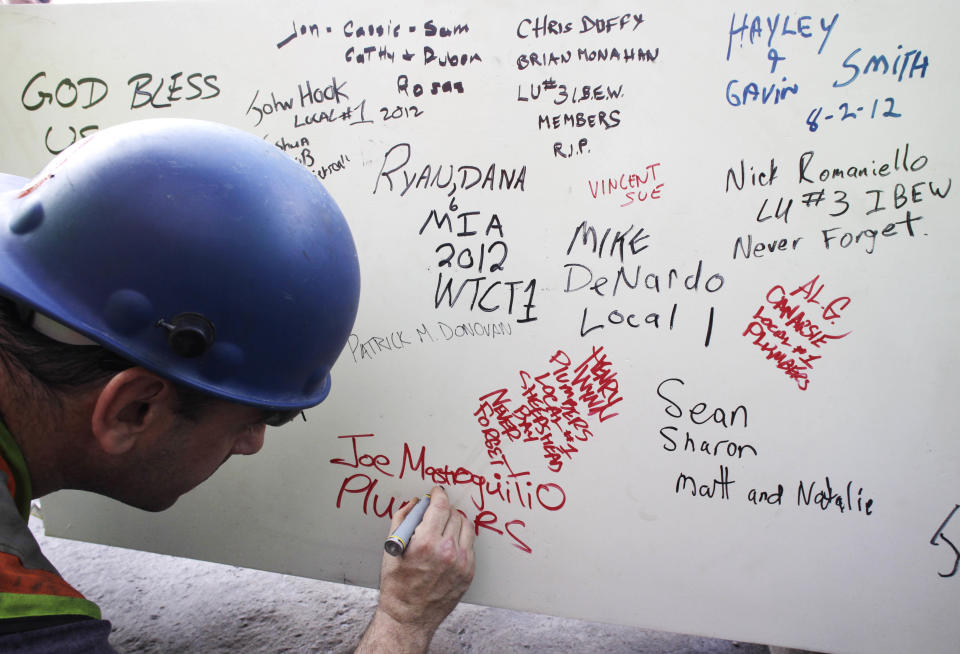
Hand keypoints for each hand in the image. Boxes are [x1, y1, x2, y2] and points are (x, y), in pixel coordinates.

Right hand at [356, 486, 474, 652]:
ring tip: (443, 526)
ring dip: (455, 521)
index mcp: (426, 543)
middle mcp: (447, 551)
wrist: (408, 617)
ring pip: (466, 526)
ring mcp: (461, 563)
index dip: (438, 494)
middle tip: (435, 511)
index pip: (440, 506)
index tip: (436, 492)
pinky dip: (460, 539)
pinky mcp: (468, 572)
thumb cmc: (396, 585)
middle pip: (454, 514)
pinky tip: (448, 544)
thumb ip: (402, 519)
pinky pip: (469, 545)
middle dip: (444, 509)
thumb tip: (414, 502)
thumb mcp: (392, 548)